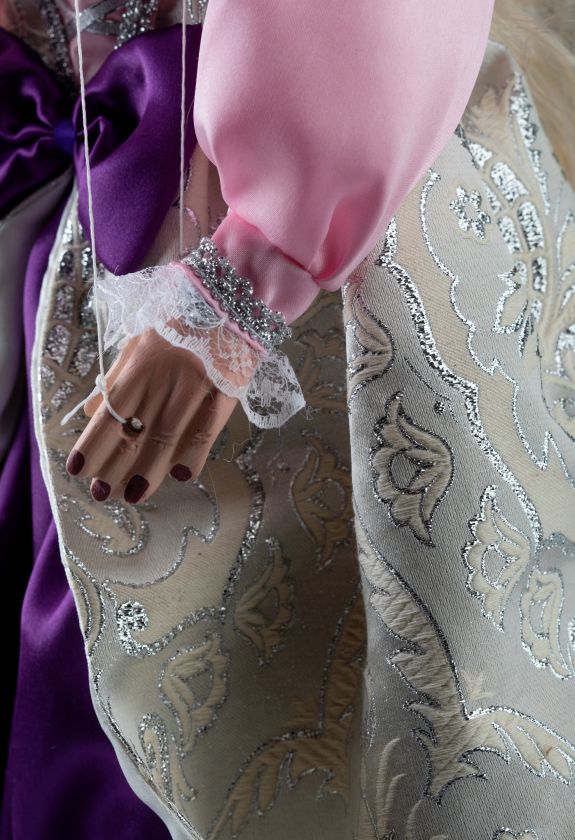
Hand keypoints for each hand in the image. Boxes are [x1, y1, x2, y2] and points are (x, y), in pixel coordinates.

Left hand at [65, 328, 238, 503]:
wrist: (230, 309)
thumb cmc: (180, 328)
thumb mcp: (140, 345)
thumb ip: (115, 379)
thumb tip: (88, 412)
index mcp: (140, 368)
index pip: (110, 413)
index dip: (93, 444)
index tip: (79, 470)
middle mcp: (162, 380)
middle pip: (135, 431)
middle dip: (115, 466)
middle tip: (102, 493)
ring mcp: (194, 389)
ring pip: (167, 437)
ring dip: (149, 471)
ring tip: (134, 495)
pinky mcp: (223, 394)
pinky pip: (207, 430)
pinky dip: (194, 454)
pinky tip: (182, 475)